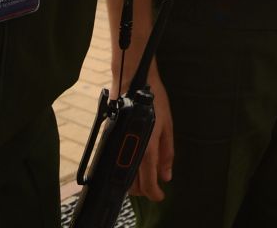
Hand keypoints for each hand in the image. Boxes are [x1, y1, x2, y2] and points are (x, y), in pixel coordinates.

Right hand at [113, 60, 173, 200]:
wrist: (132, 80)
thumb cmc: (154, 100)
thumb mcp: (168, 125)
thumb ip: (167, 153)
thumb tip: (166, 176)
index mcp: (146, 147)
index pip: (148, 182)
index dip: (154, 194)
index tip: (160, 196)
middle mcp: (129, 149)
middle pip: (131, 185)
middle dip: (143, 189)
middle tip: (154, 184)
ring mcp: (116, 144)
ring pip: (121, 176)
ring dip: (133, 181)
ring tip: (146, 174)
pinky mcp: (109, 138)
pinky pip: (116, 161)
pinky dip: (125, 167)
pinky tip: (134, 161)